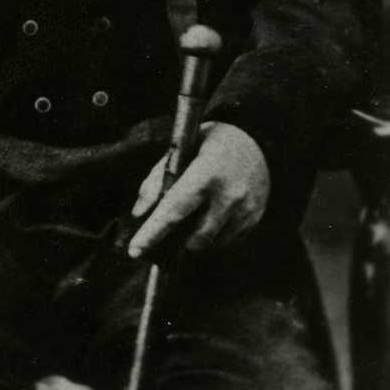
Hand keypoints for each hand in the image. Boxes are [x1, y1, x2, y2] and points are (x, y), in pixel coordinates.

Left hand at [128, 121, 269, 257]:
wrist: (254, 138)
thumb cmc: (208, 143)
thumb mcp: (180, 150)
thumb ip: (156, 179)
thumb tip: (139, 214)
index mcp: (205, 172)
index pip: (174, 210)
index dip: (152, 233)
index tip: (135, 251)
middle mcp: (228, 194)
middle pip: (194, 237)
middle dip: (178, 238)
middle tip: (172, 225)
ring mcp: (245, 208)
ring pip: (212, 243)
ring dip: (198, 237)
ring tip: (198, 212)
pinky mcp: (255, 218)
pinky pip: (228, 241)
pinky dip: (216, 235)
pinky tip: (216, 212)